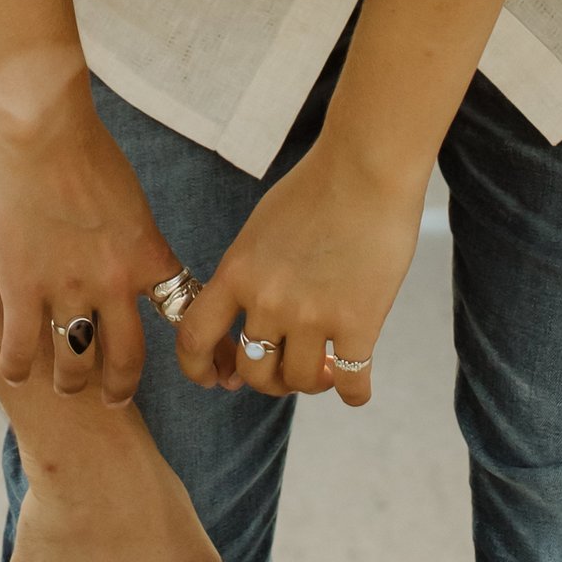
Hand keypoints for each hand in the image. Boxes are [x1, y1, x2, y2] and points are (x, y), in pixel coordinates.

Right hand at [0, 88, 185, 403]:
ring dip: (72, 381)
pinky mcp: (21, 287)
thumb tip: (134, 264)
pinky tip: (18, 374)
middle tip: (115, 397)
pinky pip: (22, 347)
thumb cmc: (86, 149)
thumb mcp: (130, 201)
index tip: (204, 371)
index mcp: (148, 256)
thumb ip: (133, 240)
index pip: (181, 313)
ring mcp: (66, 289)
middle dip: (122, 386)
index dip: (196, 349)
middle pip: (127, 359)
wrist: (42, 128)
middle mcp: (113, 283)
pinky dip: (19, 368)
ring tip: (68, 384)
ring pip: (75, 364)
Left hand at [175, 134, 419, 402]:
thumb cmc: (316, 188)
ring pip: (299, 381)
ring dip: (310, 383)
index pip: (195, 337)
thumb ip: (250, 273)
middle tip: (285, 370)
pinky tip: (356, 387)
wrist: (366, 168)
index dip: (199, 368)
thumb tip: (249, 315)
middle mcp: (268, 300)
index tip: (216, 379)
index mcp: (237, 272)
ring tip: (323, 368)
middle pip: (252, 370)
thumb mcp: (260, 229)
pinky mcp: (358, 324)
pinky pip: (350, 384)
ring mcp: (312, 316)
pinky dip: (353, 393)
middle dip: (268, 379)